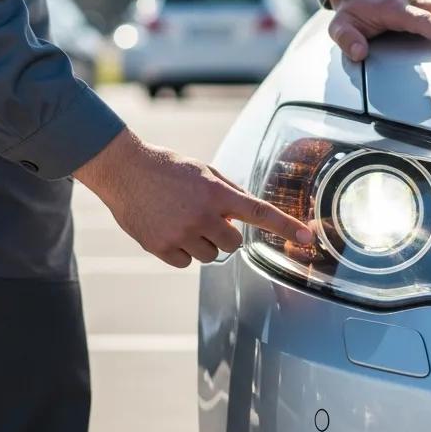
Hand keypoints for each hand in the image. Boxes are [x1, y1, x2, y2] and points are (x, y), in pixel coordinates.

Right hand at [74, 129, 311, 267]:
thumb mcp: (204, 171)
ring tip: (182, 220)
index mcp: (216, 193)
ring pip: (210, 256)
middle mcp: (201, 215)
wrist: (124, 170)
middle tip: (206, 218)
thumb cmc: (169, 168)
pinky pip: (185, 263)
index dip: (285, 226)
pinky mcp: (159, 247)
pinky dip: (181, 252)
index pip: (259, 212)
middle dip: (225, 234)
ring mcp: (180, 233)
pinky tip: (168, 230)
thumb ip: (230, 192)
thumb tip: (250, 213)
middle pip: (234, 243)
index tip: (306, 237)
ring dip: (203, 243)